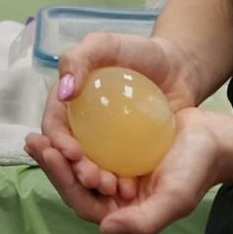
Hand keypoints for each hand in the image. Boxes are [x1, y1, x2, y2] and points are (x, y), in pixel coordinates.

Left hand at [26, 106, 231, 233]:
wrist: (218, 138)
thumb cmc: (197, 168)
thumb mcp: (174, 198)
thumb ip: (143, 221)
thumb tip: (104, 228)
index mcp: (125, 213)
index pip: (83, 202)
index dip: (62, 180)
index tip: (49, 152)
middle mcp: (117, 197)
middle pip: (75, 184)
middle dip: (53, 164)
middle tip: (35, 139)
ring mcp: (118, 173)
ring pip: (80, 165)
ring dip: (61, 151)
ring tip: (43, 133)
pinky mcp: (120, 151)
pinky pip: (92, 146)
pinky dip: (77, 136)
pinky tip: (65, 119)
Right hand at [36, 31, 203, 196]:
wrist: (179, 68)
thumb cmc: (140, 52)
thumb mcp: (105, 44)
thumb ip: (79, 59)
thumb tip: (64, 93)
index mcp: (68, 105)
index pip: (53, 128)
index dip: (56, 143)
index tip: (72, 153)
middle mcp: (81, 129)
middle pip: (68, 157)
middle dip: (72, 172)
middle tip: (92, 178)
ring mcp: (104, 146)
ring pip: (90, 171)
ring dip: (94, 184)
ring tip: (110, 187)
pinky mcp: (126, 157)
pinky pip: (118, 174)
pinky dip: (119, 185)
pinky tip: (129, 190)